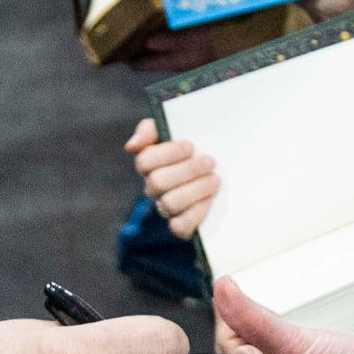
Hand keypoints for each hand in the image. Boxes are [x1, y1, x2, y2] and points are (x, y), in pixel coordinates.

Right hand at [127, 116, 217, 237]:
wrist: (221, 164)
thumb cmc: (194, 144)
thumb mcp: (174, 127)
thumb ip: (150, 129)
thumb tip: (132, 146)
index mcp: (149, 163)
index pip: (145, 161)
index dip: (168, 154)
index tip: (191, 146)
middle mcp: (154, 187)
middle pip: (158, 183)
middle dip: (187, 171)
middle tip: (209, 162)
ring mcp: (166, 207)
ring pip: (169, 204)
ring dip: (195, 190)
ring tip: (214, 179)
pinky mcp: (181, 225)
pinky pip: (180, 226)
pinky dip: (196, 213)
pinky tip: (211, 198)